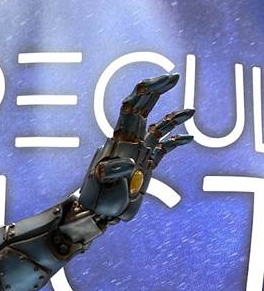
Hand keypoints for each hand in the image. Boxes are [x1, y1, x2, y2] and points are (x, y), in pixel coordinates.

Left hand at [79, 74, 193, 221]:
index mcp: (119, 140)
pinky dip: (176, 142)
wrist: (99, 214)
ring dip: (174, 117)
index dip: (145, 91)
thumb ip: (113, 171)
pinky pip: (164, 149)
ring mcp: (139, 153)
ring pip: (158, 128)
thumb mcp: (101, 184)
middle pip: (144, 109)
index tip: (162, 81)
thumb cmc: (97, 198)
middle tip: (174, 76)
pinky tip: (189, 138)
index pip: (131, 107)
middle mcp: (130, 142)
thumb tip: (130, 163)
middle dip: (157, 91)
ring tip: (192, 110)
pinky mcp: (147, 166)